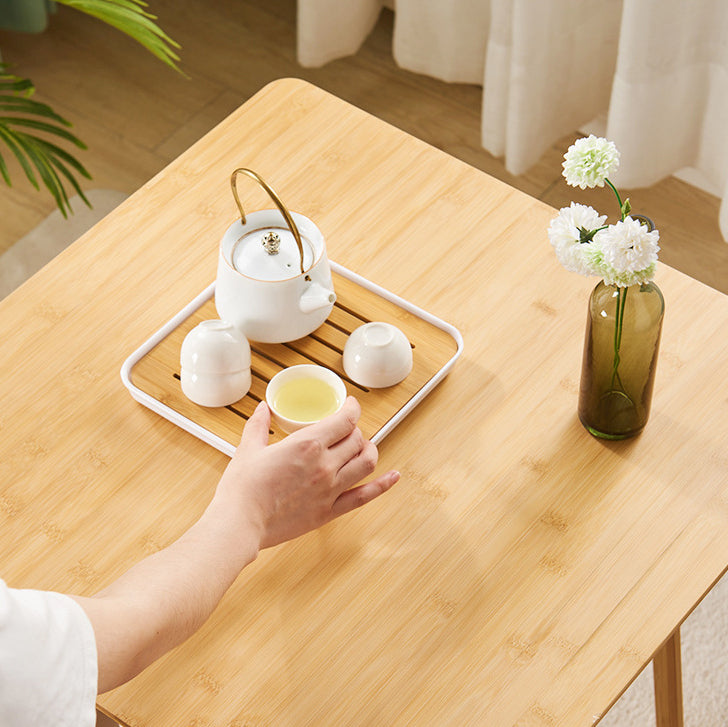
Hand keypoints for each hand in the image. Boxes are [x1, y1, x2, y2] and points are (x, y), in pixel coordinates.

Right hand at [215, 397, 399, 548]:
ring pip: (366, 463)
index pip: (345, 420)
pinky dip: (383, 485)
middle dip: (355, 430)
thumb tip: (262, 409)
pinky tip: (393, 477)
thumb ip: (258, 426)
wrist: (240, 524)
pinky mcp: (330, 511)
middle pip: (357, 439)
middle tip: (347, 430)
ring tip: (364, 448)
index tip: (351, 405)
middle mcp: (325, 465)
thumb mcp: (247, 449)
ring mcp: (331, 489)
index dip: (353, 408)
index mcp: (307, 444)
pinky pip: (364, 496)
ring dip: (369, 451)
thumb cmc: (242, 489)